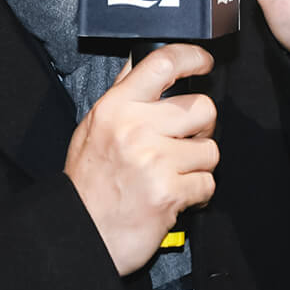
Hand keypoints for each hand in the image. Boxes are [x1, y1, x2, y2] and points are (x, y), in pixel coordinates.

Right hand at [64, 43, 219, 275]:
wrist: (79, 232)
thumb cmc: (88, 181)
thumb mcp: (93, 126)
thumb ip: (122, 93)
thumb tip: (144, 60)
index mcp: (115, 107)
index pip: (162, 63)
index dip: (192, 57)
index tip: (203, 63)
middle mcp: (135, 129)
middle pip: (202, 108)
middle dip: (202, 127)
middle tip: (185, 141)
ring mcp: (153, 161)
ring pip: (210, 150)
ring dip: (198, 165)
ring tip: (174, 174)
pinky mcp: (169, 193)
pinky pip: (207, 183)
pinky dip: (196, 193)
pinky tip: (176, 195)